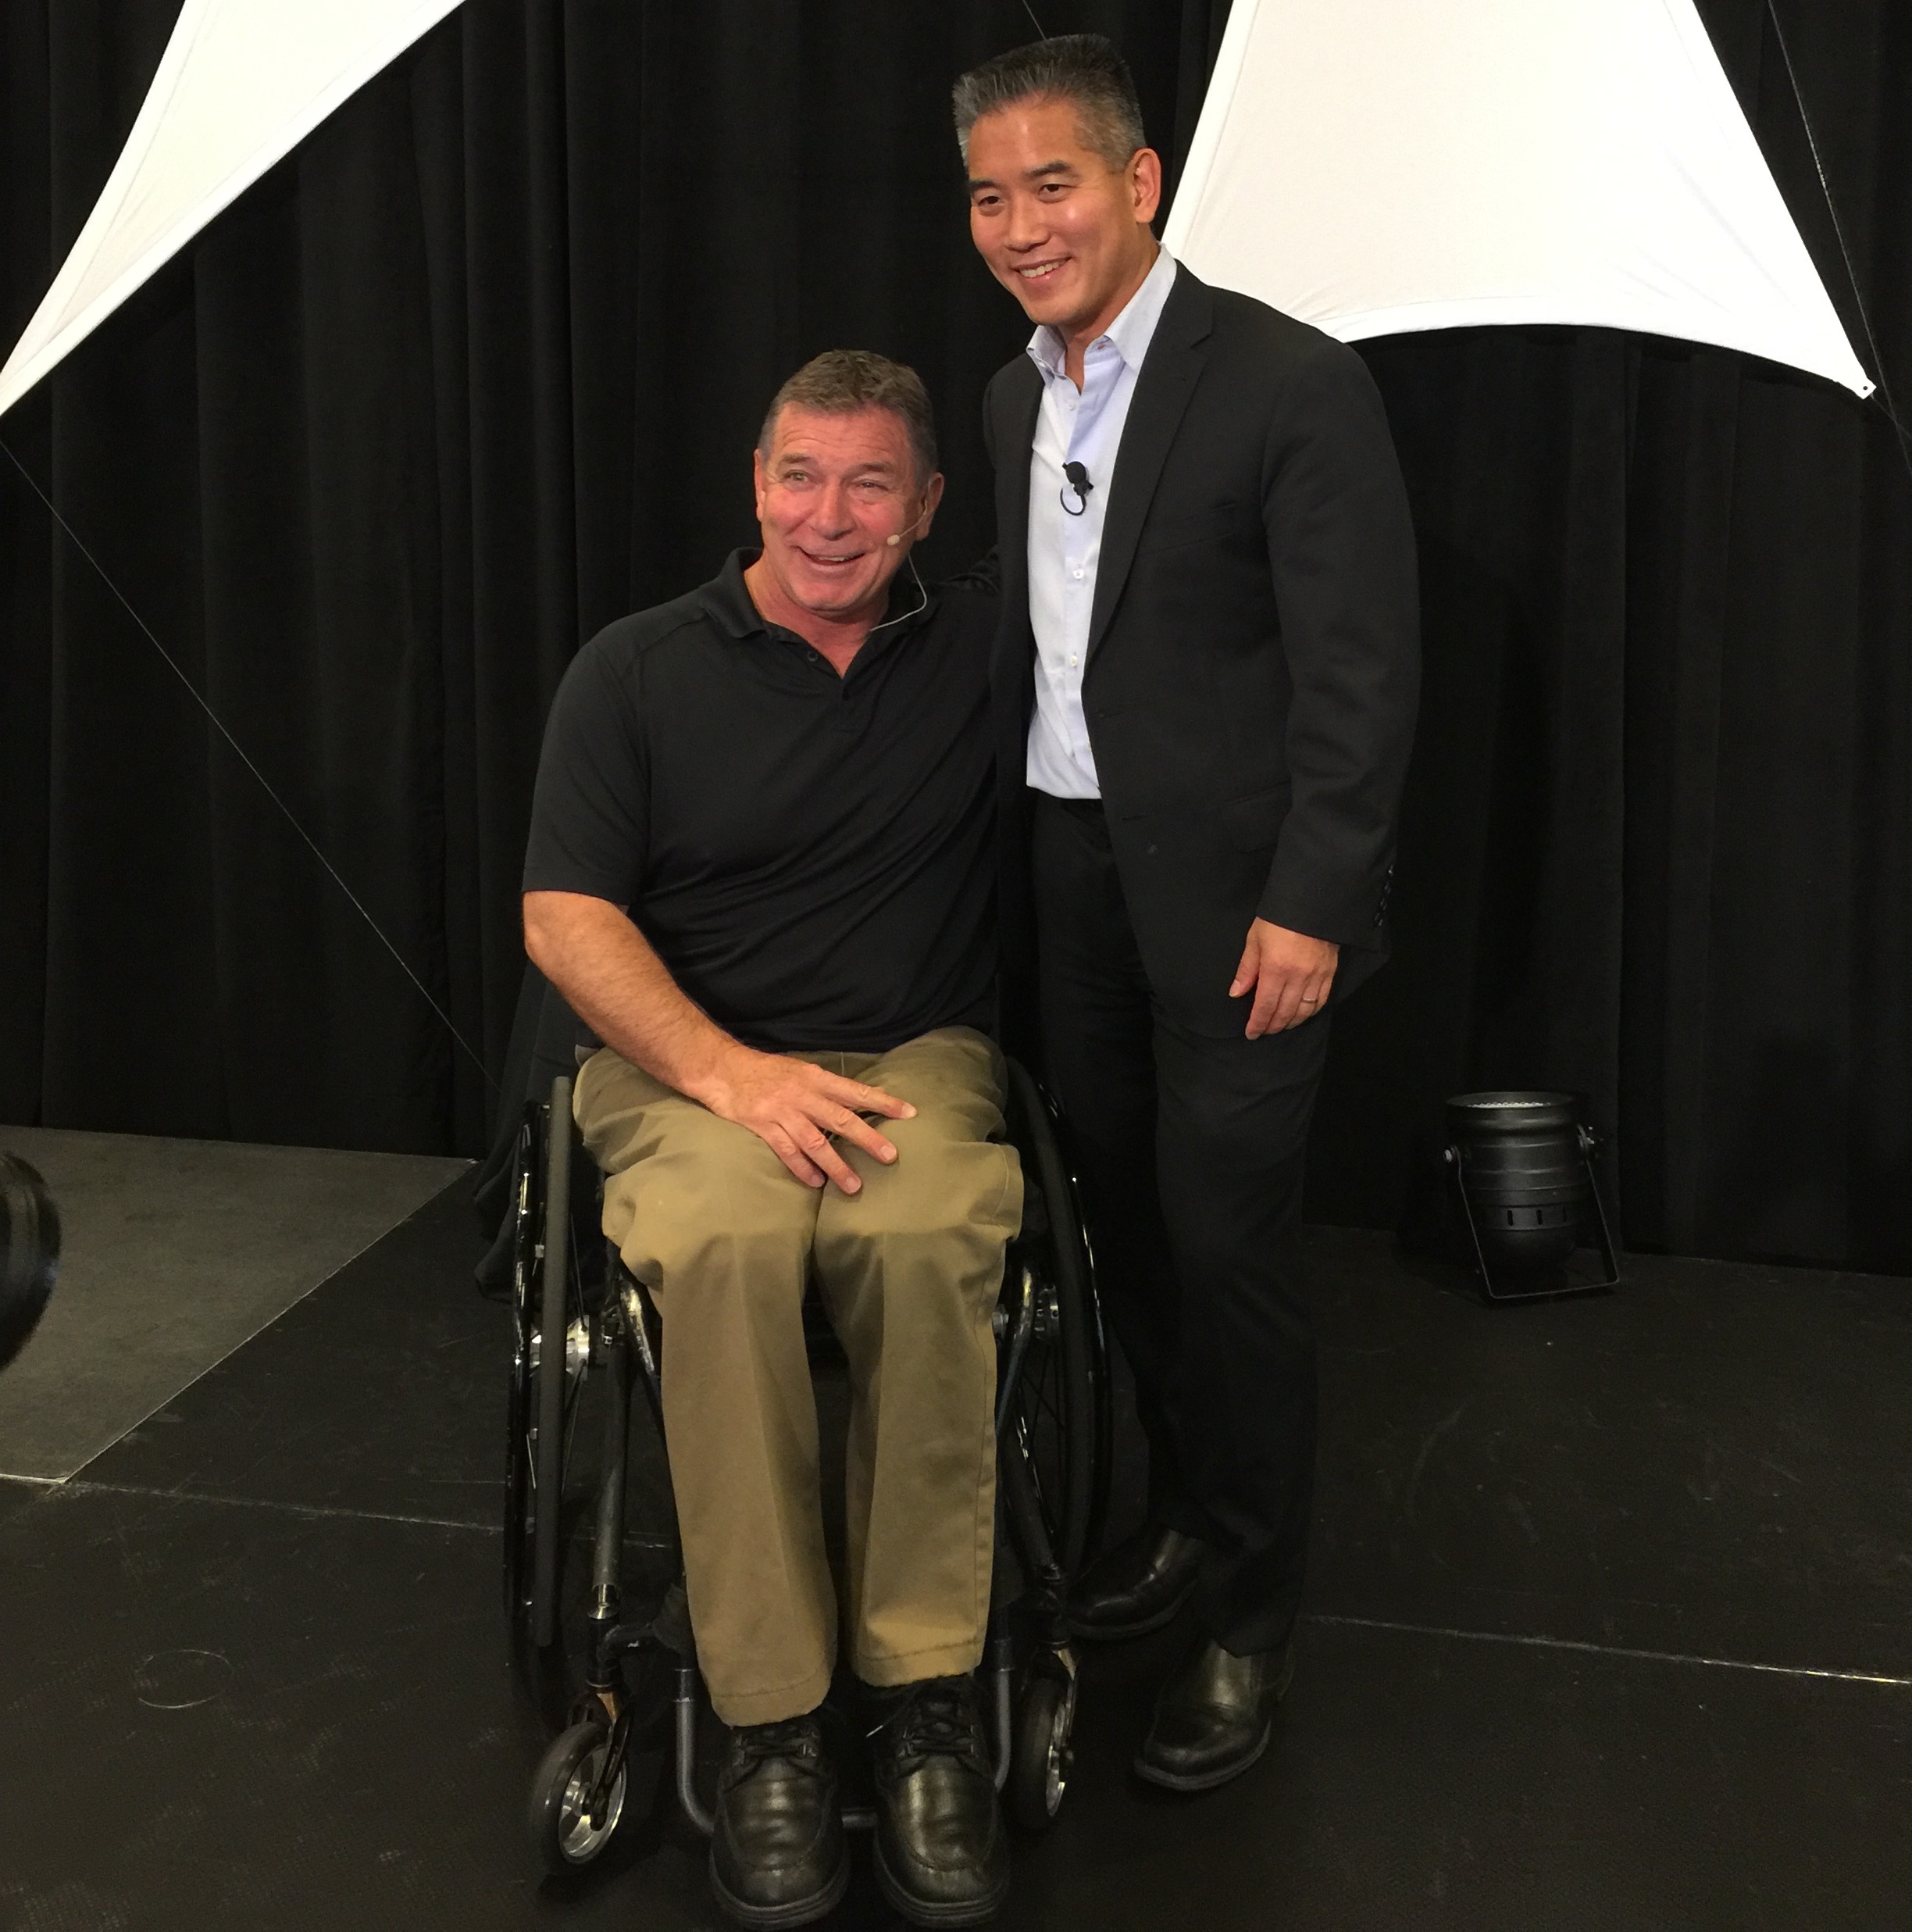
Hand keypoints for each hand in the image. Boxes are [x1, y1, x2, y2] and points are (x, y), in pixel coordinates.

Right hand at [697, 1048, 915, 1192]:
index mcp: (815, 1077)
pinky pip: (786, 1150)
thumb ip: (827, 1088)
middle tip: (890, 1156)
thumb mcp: (801, 1071)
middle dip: (867, 1138)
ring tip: (853, 1186)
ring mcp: (782, 1111)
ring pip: (815, 1141)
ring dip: (836, 1165)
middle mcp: (803, 1094)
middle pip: (841, 1118)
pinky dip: (802, 1168)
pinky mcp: (762, 1125)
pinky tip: (815, 1183)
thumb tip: (860, 1100)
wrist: (722, 1068)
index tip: (909, 1113)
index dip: (883, 1101)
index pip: (856, 1090)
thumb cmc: (766, 1071)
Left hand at [1229, 919, 1338, 1038]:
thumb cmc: (1278, 918)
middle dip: (1272, 1026)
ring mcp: (1316, 976)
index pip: (1265, 1006)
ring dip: (1290, 1022)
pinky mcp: (1329, 972)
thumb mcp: (1255, 939)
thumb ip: (1246, 969)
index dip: (1257, 1023)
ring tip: (1280, 1026)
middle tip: (1263, 1031)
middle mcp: (1297, 977)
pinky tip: (1302, 1015)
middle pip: (1284, 1012)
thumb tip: (1236, 993)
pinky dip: (1310, 1012)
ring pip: (1303, 1011)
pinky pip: (1320, 1001)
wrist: (1311, 902)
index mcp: (1275, 969)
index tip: (1251, 1033)